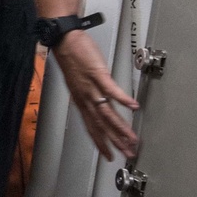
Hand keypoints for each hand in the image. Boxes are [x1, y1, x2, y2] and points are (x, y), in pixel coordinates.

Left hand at [52, 30, 138, 161]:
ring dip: (121, 128)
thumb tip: (102, 102)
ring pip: (107, 113)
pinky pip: (111, 90)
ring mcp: (91, 87)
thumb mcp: (79, 82)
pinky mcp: (97, 74)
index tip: (109, 156)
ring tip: (132, 139)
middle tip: (127, 154)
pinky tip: (133, 107)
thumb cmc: (73, 59)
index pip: (92, 128)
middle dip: (115, 143)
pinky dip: (122, 100)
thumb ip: (90, 95)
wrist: (64, 41)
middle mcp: (85, 98)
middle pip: (101, 126)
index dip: (100, 143)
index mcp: (81, 101)